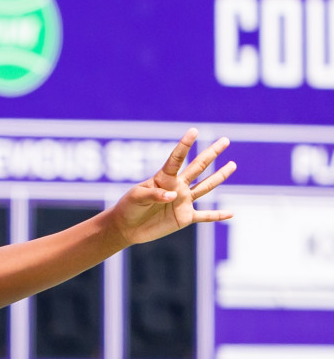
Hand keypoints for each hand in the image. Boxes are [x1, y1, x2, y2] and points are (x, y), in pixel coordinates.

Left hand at [110, 129, 234, 245]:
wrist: (126, 227)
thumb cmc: (128, 206)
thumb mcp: (137, 197)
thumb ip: (154, 194)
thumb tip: (174, 195)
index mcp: (164, 178)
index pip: (176, 158)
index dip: (184, 145)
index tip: (194, 130)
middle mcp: (177, 186)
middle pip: (198, 167)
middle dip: (212, 153)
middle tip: (225, 140)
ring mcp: (183, 201)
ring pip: (206, 187)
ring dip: (219, 176)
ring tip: (232, 165)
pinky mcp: (184, 218)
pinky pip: (205, 216)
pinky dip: (217, 216)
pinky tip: (231, 214)